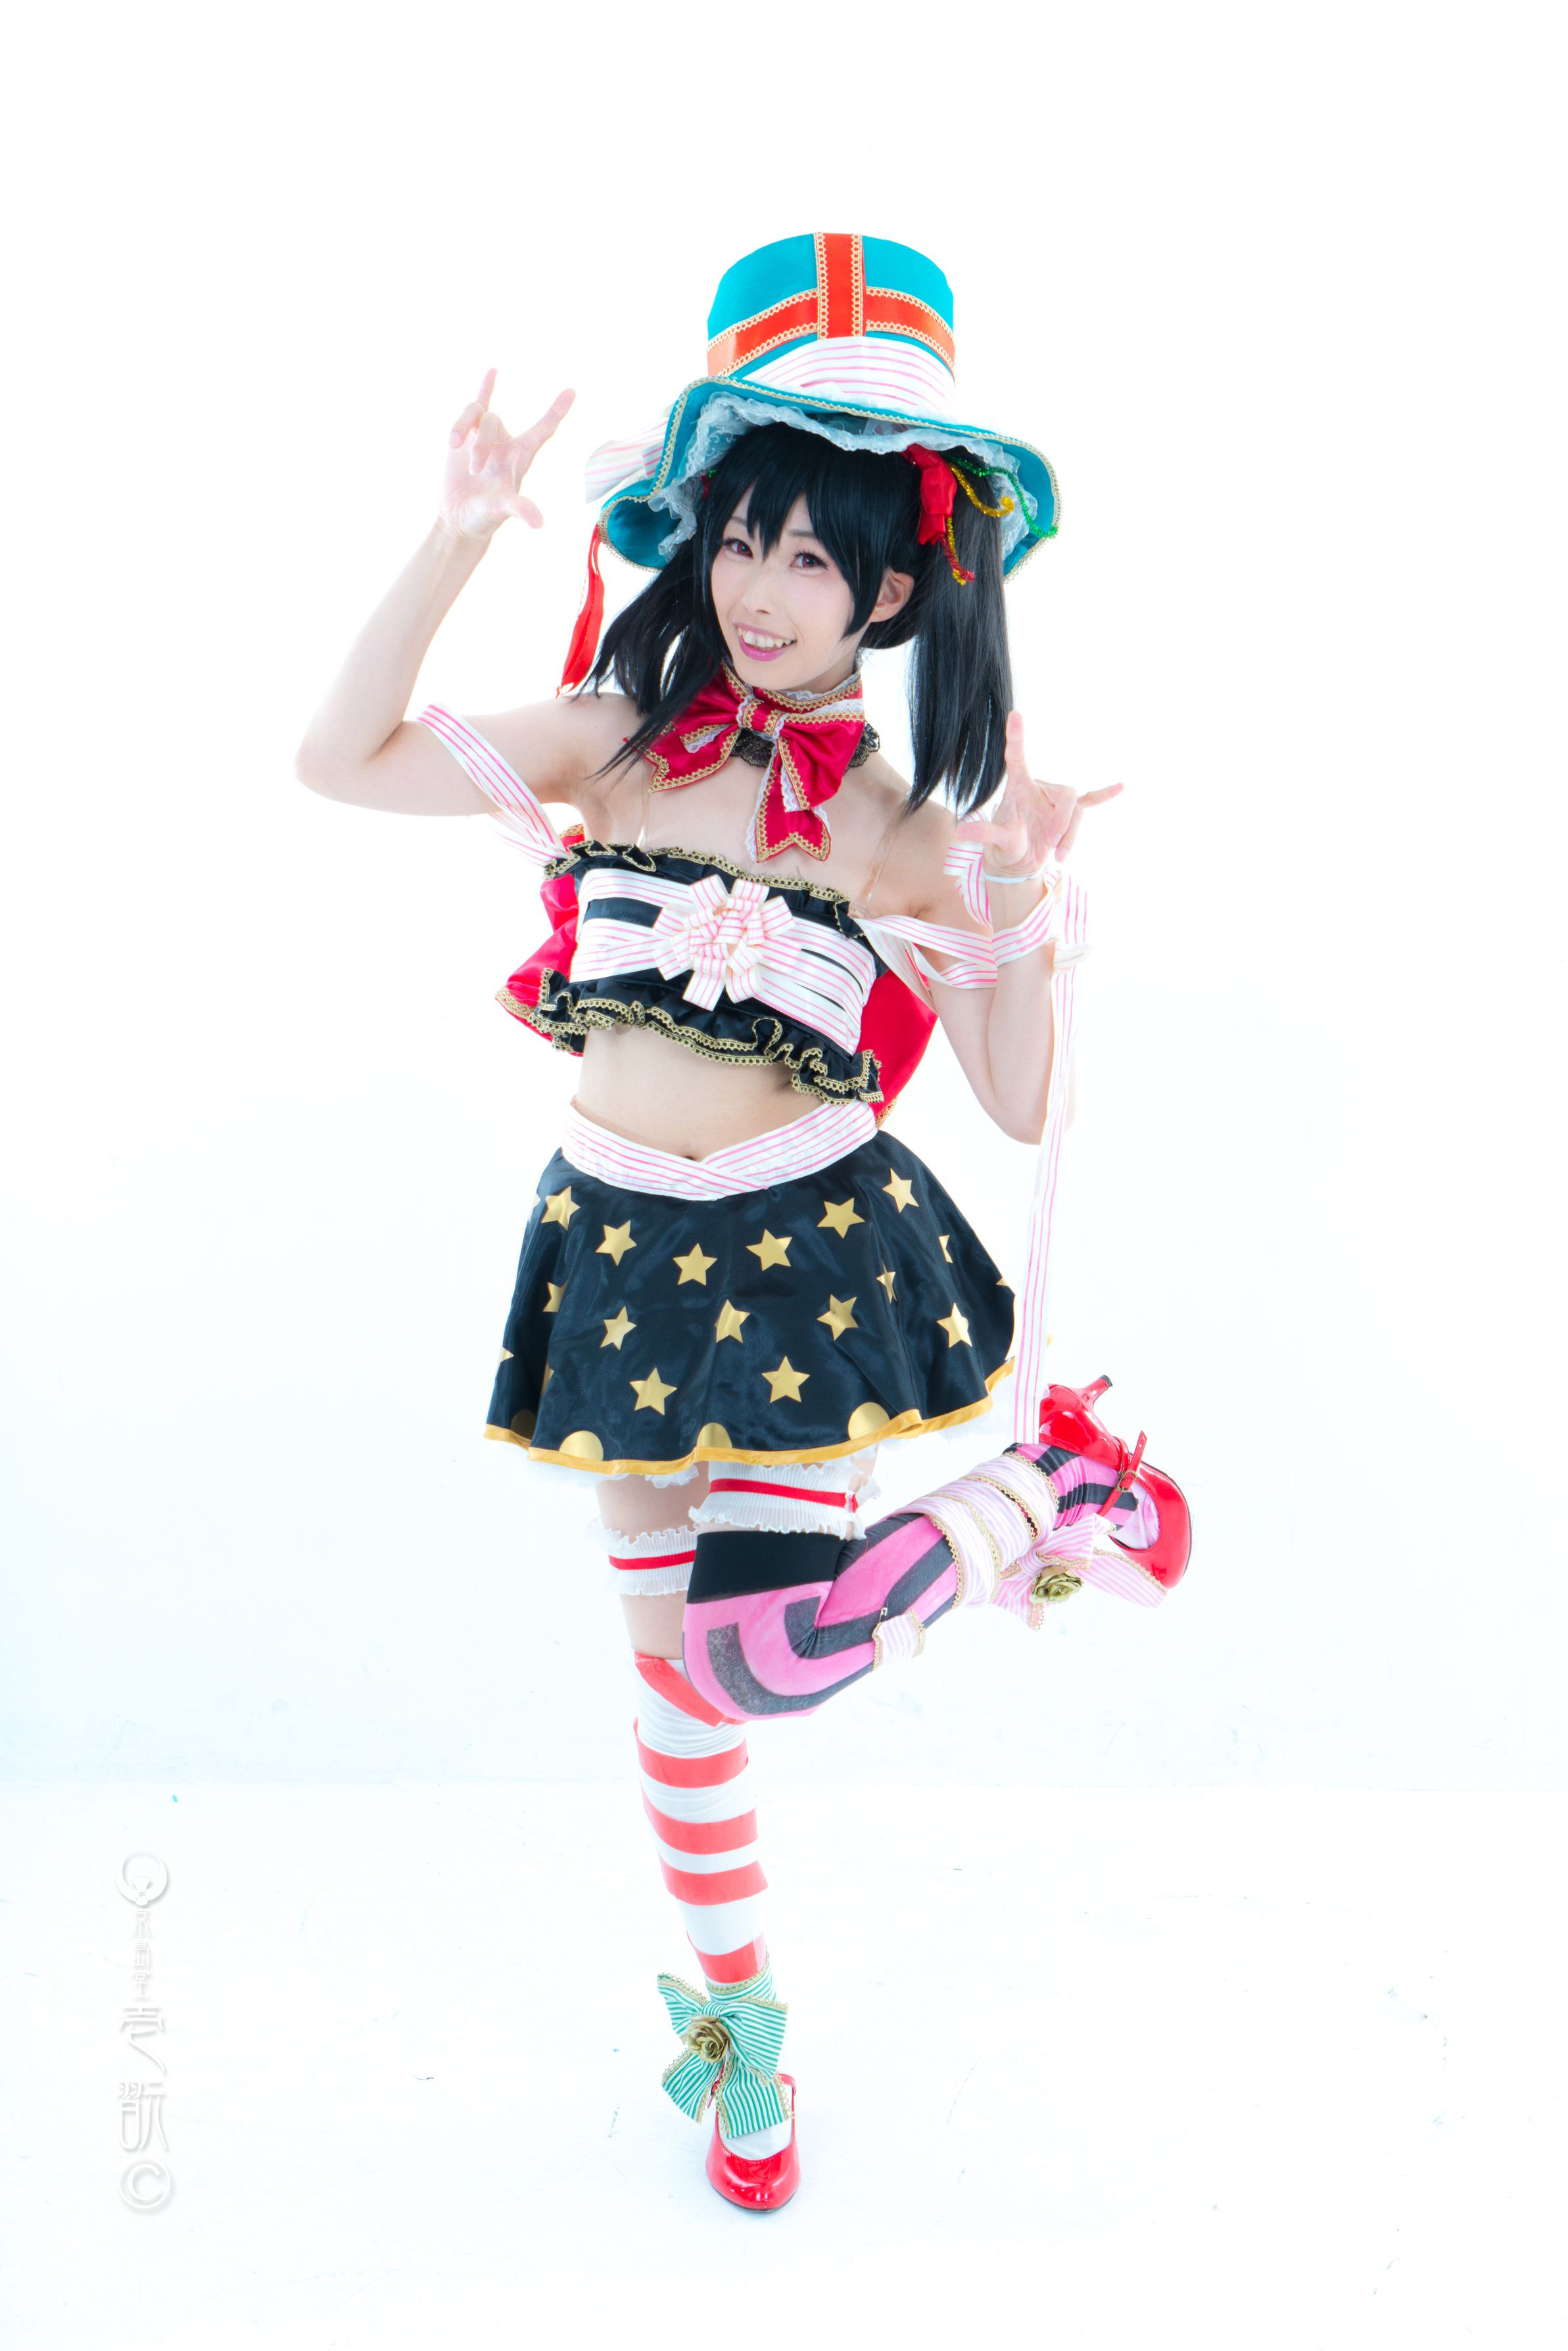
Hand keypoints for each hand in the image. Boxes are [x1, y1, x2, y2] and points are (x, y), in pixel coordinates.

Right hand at [437, 370, 573, 541]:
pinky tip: (493, 371)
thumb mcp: (501, 511)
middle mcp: (505, 443)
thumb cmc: (485, 517)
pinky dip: (484, 388)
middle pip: (493, 422)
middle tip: (474, 472)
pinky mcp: (465, 434)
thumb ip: (519, 509)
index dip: (556, 411)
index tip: (572, 391)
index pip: (542, 430)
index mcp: (520, 458)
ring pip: (477, 412)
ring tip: (453, 447)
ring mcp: (485, 436)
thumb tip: (538, 523)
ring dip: (462, 427)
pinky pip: (476, 404)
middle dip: (480, 445)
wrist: (459, 517)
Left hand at [954, 710, 1123, 873]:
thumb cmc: (1005, 844)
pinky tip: (1121, 786)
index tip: (1015, 714)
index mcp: (1019, 787)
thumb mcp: (995, 841)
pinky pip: (1090, 802)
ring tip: (1058, 859)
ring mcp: (1056, 802)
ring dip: (1071, 836)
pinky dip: (1104, 796)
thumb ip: (983, 833)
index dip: (1016, 737)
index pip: (1017, 758)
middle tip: (1050, 846)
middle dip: (1062, 823)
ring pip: (1077, 812)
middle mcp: (1040, 788)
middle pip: (1066, 795)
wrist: (1019, 861)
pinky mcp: (1069, 815)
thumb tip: (959, 833)